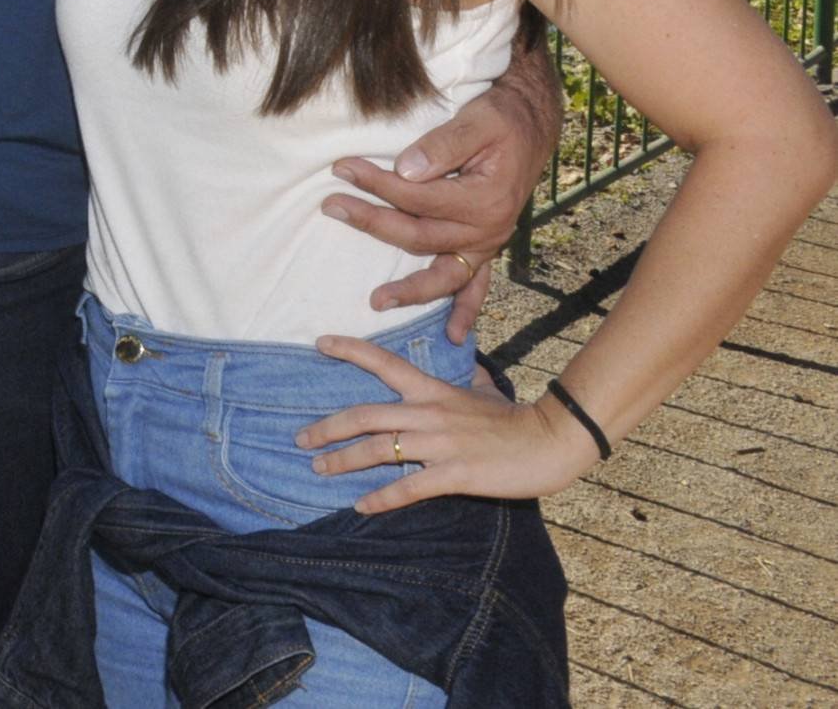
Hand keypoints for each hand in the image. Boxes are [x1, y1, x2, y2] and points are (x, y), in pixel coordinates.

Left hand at [296, 336, 599, 512]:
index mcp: (433, 390)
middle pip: (364, 415)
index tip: (319, 343)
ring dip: (342, 460)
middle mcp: (428, 413)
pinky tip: (361, 506)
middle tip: (300, 438)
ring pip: (377, 450)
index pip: (384, 363)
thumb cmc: (515, 419)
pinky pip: (409, 486)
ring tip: (318, 468)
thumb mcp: (484, 390)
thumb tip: (464, 359)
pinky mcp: (455, 473)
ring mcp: (440, 444)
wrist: (550, 441)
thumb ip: (466, 376)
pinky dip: (381, 498)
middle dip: (327, 427)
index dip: (350, 350)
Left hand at [325, 74, 551, 339]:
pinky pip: (476, 285)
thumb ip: (443, 145)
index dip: (376, 183)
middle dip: (371, 221)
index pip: (416, 196)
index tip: (342, 167)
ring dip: (411, 289)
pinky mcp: (485, 246)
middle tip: (330, 206)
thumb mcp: (477, 120)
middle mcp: (489, 228)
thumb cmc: (500, 119)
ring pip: (442, 271)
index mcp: (484, 198)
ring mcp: (487, 243)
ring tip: (376, 301)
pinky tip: (455, 334)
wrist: (530, 127)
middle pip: (418, 234)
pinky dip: (465, 309)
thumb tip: (405, 170)